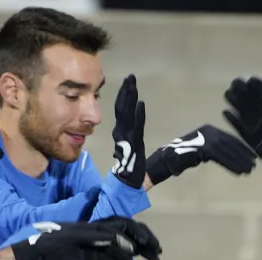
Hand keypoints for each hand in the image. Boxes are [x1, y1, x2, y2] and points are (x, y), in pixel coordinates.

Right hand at [11, 219, 161, 259]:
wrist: (36, 255)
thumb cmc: (60, 253)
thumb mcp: (88, 252)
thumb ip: (107, 255)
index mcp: (96, 226)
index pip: (126, 224)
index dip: (144, 234)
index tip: (156, 248)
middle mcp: (94, 229)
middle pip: (126, 228)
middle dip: (145, 240)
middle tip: (157, 255)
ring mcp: (88, 241)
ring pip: (116, 245)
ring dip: (128, 258)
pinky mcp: (82, 256)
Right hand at [111, 74, 146, 189]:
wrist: (128, 181)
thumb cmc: (129, 165)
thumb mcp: (127, 147)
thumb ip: (126, 137)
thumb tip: (122, 132)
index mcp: (120, 131)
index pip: (120, 110)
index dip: (123, 95)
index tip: (127, 83)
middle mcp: (121, 131)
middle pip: (122, 107)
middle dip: (127, 91)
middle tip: (131, 76)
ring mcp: (127, 136)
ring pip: (128, 113)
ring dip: (131, 98)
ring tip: (134, 84)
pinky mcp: (134, 143)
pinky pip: (137, 126)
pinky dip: (139, 115)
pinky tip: (140, 104)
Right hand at [145, 124, 256, 185]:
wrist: (166, 159)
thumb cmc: (183, 157)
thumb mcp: (202, 150)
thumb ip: (214, 149)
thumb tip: (227, 154)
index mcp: (209, 129)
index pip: (229, 138)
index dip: (242, 147)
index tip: (253, 155)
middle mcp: (208, 131)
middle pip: (230, 144)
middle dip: (243, 154)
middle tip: (254, 164)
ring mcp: (205, 138)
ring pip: (227, 151)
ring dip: (239, 161)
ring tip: (249, 170)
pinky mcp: (202, 147)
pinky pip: (221, 157)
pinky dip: (231, 165)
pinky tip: (239, 172)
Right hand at [223, 76, 261, 185]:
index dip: (260, 88)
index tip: (251, 79)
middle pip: (254, 101)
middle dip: (244, 91)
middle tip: (235, 82)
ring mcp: (259, 128)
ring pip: (245, 112)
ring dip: (236, 102)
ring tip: (228, 93)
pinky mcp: (252, 139)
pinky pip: (241, 128)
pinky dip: (234, 121)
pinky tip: (226, 112)